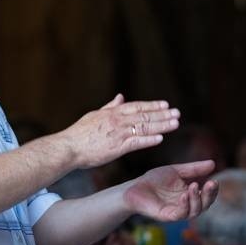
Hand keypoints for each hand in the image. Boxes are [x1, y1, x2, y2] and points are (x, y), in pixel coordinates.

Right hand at [59, 94, 180, 168]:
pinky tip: (160, 138)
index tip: (165, 105)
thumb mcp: (94, 115)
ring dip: (161, 125)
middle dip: (162, 115)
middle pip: (144, 116)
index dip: (152, 106)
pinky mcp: (117, 147)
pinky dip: (149, 139)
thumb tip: (120, 97)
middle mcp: (117, 121)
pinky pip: (136, 142)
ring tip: (175, 124)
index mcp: (112, 113)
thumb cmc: (79, 134)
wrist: (68, 147)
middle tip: (177, 113)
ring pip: (144, 127)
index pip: (137, 107)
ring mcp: (118, 134)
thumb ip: (109, 107)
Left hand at [122, 161, 217, 220]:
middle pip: (204, 205)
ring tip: (194, 186)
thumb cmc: (154, 180)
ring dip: (197, 199)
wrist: (134, 187)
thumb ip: (193, 169)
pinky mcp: (167, 216)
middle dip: (209, 195)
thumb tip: (213, 163)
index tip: (215, 180)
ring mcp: (177, 212)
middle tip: (212, 183)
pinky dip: (184, 205)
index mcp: (189, 196)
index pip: (206, 196)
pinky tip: (184, 195)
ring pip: (194, 211)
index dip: (212, 190)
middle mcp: (186, 206)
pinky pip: (180, 214)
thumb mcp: (176, 171)